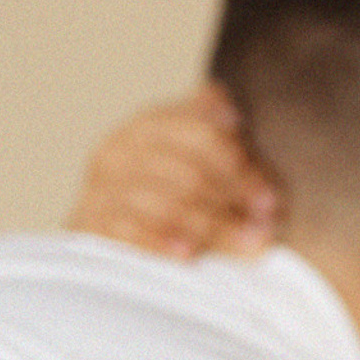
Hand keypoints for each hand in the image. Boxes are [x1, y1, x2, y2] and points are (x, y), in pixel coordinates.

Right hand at [69, 86, 281, 256]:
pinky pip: (126, 230)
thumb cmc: (179, 195)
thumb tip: (224, 104)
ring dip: (212, 226)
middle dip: (232, 202)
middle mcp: (120, 149)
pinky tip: (188, 255)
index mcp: (151, 125)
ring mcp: (100, 185)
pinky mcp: (90, 221)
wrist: (122, 234)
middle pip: (187, 173)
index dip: (240, 168)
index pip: (200, 136)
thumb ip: (217, 135)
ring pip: (164, 203)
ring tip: (250, 245)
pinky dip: (159, 242)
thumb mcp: (204, 163)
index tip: (270, 199)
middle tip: (267, 228)